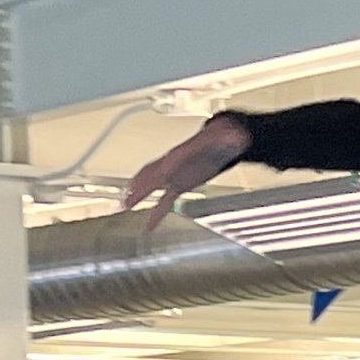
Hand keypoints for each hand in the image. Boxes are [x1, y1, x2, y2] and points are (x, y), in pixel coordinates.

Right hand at [122, 111, 249, 226]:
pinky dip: (156, 213)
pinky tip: (149, 225)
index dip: (164, 168)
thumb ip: (228, 136)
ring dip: (139, 196)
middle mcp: (174, 163)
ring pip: (152, 186)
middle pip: (153, 173)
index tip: (156, 176)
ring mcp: (174, 175)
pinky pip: (164, 201)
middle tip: (127, 195)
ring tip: (126, 205)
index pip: (171, 159)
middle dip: (141, 184)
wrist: (224, 142)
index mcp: (184, 151)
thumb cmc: (223, 138)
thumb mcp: (227, 135)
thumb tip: (233, 135)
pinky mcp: (178, 185)